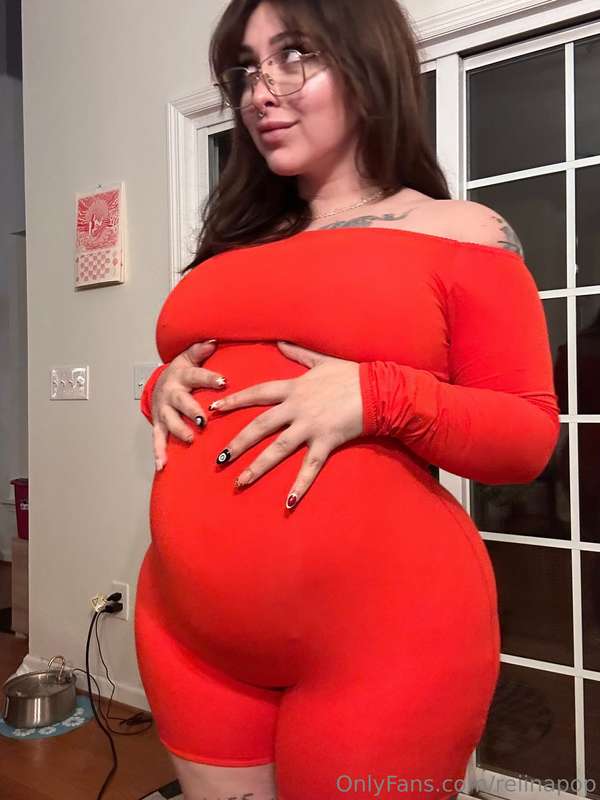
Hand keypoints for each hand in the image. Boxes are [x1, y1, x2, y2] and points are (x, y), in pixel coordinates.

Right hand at [152, 341, 226, 469]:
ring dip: (179, 430)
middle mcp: (171, 394)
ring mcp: (164, 411)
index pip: (197, 375)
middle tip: (203, 419)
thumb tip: (213, 340)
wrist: (159, 384)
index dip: (209, 378)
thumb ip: (200, 351)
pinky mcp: (159, 424)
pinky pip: (158, 439)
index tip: (223, 382)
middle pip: (181, 401)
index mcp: (182, 376)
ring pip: (170, 421)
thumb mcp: (190, 358)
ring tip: (190, 438)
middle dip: (191, 410)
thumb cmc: (181, 372)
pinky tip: (162, 465)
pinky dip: (159, 453)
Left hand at [210, 340, 363, 508]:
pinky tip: (288, 502)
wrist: (378, 390)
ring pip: (278, 449)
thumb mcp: (321, 361)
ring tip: (239, 482)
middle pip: (260, 426)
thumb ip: (298, 354)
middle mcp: (296, 408)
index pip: (257, 393)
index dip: (234, 400)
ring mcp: (310, 427)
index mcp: (293, 388)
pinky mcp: (326, 442)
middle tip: (219, 459)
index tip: (214, 409)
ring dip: (257, 467)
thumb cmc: (351, 374)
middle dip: (238, 443)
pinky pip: (310, 467)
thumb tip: (279, 341)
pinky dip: (300, 485)